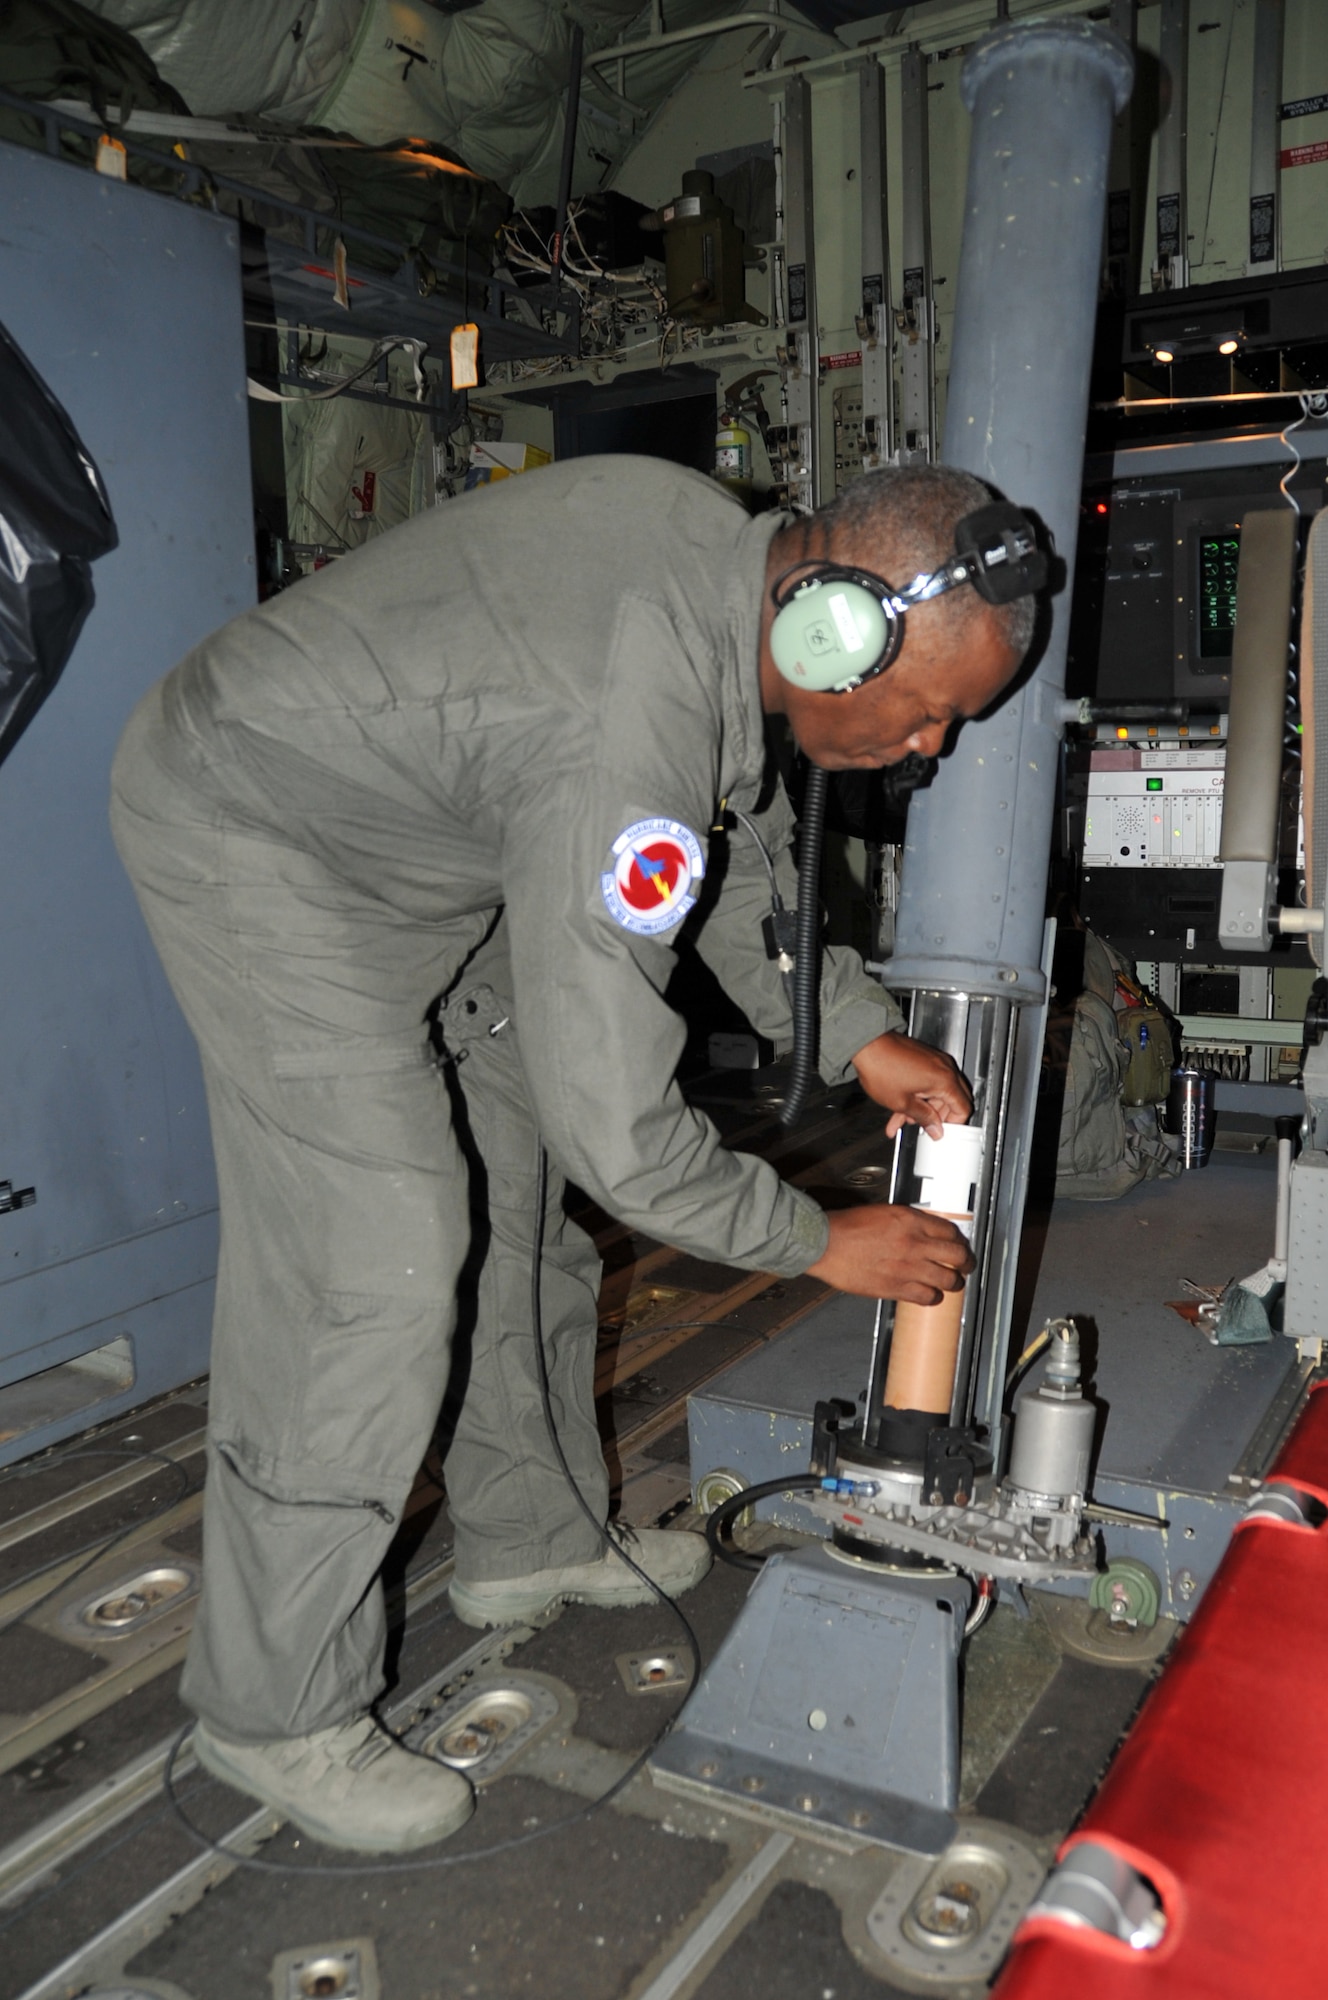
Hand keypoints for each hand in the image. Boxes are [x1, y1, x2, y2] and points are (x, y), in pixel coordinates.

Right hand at [807, 1204, 973, 1303]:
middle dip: (966, 1263)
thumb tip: (922, 1232)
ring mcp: (908, 1268)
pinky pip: (927, 1297)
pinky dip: (933, 1297)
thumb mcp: (883, 1212)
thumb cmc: (848, 1227)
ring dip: (952, 1282)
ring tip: (951, 1283)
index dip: (959, 1241)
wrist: (826, 1243)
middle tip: (966, 1266)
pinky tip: (930, 1295)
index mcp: (911, 1220)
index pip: (950, 1232)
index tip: (959, 1246)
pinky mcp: (896, 1287)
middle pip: (957, 1256)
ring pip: (948, 1280)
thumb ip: (907, 1222)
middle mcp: (915, 1244)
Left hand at [851, 1031, 971, 1139]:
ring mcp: (935, 1061)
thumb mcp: (902, 1103)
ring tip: (902, 1117)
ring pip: (936, 1092)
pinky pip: (928, 1081)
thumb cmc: (881, 1067)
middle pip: (952, 1100)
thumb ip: (924, 1118)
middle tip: (921, 1125)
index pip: (963, 1108)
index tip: (940, 1130)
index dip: (953, 1124)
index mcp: (944, 1080)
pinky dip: (917, 1094)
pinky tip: (900, 1105)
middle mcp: (944, 1068)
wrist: (866, 1044)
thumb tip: (935, 1129)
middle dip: (935, 1116)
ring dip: (922, 1107)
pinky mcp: (924, 1058)